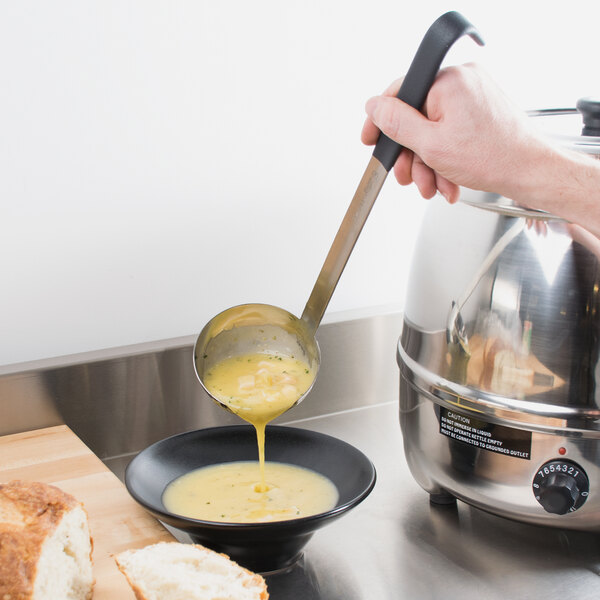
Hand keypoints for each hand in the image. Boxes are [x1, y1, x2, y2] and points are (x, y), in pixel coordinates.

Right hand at [361, 63, 548, 204]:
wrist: (530, 172)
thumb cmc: (493, 158)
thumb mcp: (430, 145)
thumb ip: (397, 123)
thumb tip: (374, 106)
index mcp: (448, 81)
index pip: (400, 93)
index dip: (381, 121)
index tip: (371, 139)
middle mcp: (462, 82)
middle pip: (417, 118)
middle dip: (412, 155)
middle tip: (410, 177)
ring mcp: (474, 96)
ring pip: (433, 130)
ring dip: (429, 163)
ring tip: (435, 185)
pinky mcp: (481, 111)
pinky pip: (451, 132)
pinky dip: (446, 158)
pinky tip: (449, 179)